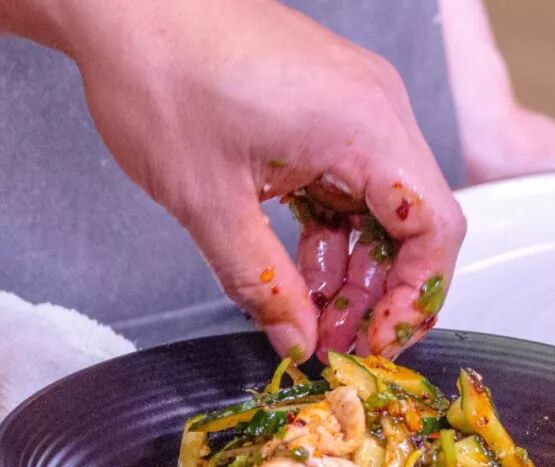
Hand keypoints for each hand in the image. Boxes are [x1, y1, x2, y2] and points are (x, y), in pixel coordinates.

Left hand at [60, 0, 464, 360]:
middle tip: (335, 344)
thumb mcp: (206, 202)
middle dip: (378, 293)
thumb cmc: (158, 72)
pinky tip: (295, 269)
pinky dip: (328, 232)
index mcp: (363, 124)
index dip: (415, 299)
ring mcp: (349, 104)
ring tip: (307, 316)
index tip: (376, 345)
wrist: (119, 4)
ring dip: (349, 268)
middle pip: (414, 221)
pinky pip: (346, 183)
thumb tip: (296, 339)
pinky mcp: (322, 107)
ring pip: (378, 207)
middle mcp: (373, 108)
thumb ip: (260, 283)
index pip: (435, 227)